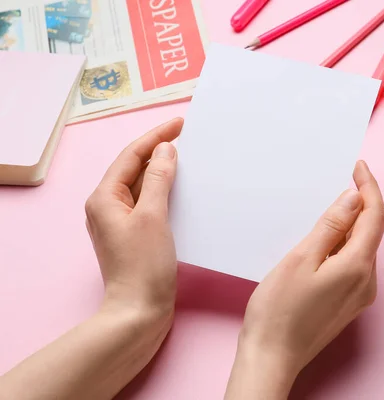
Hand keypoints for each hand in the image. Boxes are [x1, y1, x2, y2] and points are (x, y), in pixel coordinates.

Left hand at [0, 119, 184, 399]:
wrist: (140, 310)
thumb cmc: (143, 266)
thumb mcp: (153, 216)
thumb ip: (159, 179)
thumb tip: (165, 150)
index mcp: (104, 198)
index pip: (131, 156)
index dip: (156, 136)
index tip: (179, 123)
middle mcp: (108, 206)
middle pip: (135, 168)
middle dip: (159, 151)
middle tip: (185, 136)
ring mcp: (121, 222)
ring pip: (143, 186)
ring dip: (163, 171)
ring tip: (187, 158)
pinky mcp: (134, 235)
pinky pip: (150, 203)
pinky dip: (165, 192)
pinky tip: (182, 190)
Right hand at [226, 161, 383, 398]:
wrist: (271, 357)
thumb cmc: (278, 311)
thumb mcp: (301, 258)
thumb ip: (331, 226)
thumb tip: (354, 198)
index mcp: (357, 266)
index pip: (375, 215)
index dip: (369, 187)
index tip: (359, 167)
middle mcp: (367, 281)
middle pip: (372, 231)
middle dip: (361, 204)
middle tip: (342, 179)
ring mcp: (360, 295)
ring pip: (363, 247)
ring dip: (351, 225)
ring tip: (328, 209)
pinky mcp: (349, 303)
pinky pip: (355, 264)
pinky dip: (345, 245)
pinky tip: (325, 241)